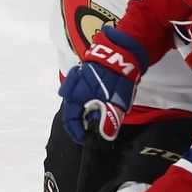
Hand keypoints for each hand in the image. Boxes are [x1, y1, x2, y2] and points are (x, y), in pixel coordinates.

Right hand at [59, 26, 148, 143]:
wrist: (121, 52)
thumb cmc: (116, 78)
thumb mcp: (116, 103)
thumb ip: (109, 121)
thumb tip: (104, 136)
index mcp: (76, 97)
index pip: (70, 121)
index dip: (78, 133)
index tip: (88, 140)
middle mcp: (71, 89)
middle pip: (72, 112)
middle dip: (81, 124)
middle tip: (93, 131)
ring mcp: (75, 80)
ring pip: (75, 103)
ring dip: (84, 113)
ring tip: (96, 119)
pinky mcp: (82, 74)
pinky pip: (80, 93)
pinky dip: (86, 101)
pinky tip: (97, 104)